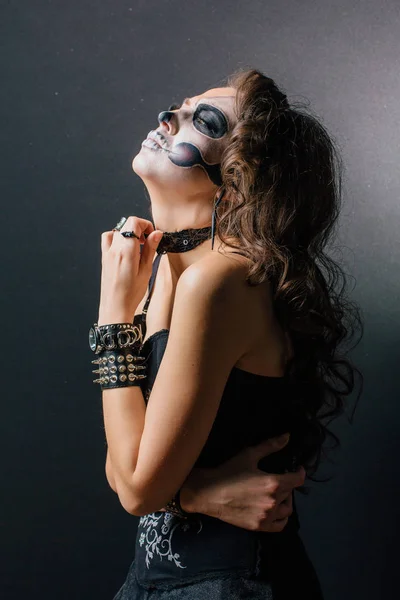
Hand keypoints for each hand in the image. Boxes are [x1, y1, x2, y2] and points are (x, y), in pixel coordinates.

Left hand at [98, 216, 162, 324]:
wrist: (115, 307)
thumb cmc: (131, 294)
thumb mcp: (146, 271)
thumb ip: (150, 249)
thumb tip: (157, 234)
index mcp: (127, 251)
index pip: (133, 222)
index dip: (145, 225)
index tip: (152, 235)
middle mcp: (115, 249)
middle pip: (126, 224)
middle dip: (139, 228)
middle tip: (148, 241)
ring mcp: (107, 252)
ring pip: (117, 230)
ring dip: (128, 232)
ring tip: (137, 245)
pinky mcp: (104, 257)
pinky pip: (108, 239)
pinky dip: (117, 237)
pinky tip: (125, 248)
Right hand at [181, 434, 305, 532]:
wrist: (209, 493)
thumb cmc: (229, 472)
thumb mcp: (249, 455)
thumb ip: (270, 446)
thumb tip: (287, 436)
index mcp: (273, 483)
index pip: (297, 480)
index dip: (300, 472)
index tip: (297, 469)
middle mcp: (273, 502)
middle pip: (290, 492)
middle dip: (287, 483)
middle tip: (278, 477)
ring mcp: (267, 517)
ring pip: (287, 509)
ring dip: (286, 500)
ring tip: (277, 493)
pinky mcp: (259, 527)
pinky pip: (280, 525)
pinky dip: (282, 518)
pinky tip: (276, 510)